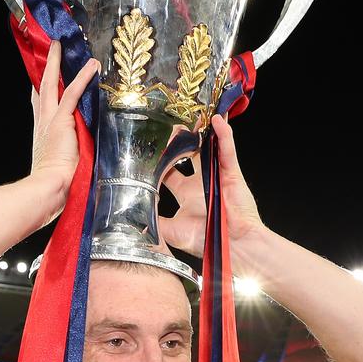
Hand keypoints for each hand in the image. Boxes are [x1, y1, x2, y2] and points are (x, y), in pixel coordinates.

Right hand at [29, 41, 99, 211]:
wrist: (49, 188)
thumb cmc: (58, 186)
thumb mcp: (64, 165)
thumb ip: (72, 155)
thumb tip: (85, 156)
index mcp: (43, 134)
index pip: (41, 105)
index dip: (41, 89)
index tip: (41, 76)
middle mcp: (43, 124)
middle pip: (43, 88)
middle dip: (46, 67)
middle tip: (50, 48)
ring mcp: (51, 121)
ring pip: (54, 85)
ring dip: (58, 63)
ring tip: (62, 45)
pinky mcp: (62, 121)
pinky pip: (73, 93)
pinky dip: (82, 78)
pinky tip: (92, 65)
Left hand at [159, 114, 263, 269]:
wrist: (231, 247)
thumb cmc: (204, 241)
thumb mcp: (169, 231)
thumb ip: (152, 220)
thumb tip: (131, 215)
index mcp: (187, 195)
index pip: (170, 172)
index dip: (160, 160)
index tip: (149, 150)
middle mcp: (201, 182)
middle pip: (188, 154)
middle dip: (179, 140)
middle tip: (169, 127)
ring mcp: (217, 176)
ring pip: (209, 146)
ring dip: (202, 130)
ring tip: (193, 114)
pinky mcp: (231, 174)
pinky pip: (227, 150)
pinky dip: (224, 135)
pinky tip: (217, 120)